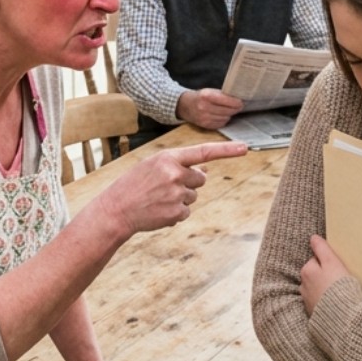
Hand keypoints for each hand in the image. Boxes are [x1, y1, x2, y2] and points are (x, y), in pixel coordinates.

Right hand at [99, 141, 247, 236]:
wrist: (116, 210)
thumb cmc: (134, 185)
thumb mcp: (153, 166)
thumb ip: (178, 165)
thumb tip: (205, 172)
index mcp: (168, 158)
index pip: (203, 152)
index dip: (226, 150)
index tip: (245, 148)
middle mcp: (175, 174)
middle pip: (200, 178)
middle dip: (189, 182)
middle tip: (165, 187)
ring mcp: (177, 194)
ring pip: (193, 196)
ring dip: (180, 198)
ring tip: (158, 199)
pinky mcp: (177, 212)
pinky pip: (186, 211)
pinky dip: (175, 212)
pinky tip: (158, 210)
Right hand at [176, 87, 244, 129]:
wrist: (185, 105)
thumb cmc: (201, 97)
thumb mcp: (210, 91)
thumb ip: (223, 95)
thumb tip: (239, 99)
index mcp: (206, 96)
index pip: (228, 101)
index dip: (237, 102)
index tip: (241, 102)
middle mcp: (204, 108)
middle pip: (228, 111)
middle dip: (235, 108)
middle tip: (238, 105)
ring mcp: (204, 118)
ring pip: (226, 118)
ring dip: (229, 114)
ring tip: (227, 109)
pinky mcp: (205, 125)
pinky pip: (221, 124)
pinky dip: (223, 119)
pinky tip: (220, 115)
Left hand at [300, 234, 354, 315]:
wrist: (342, 316)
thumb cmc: (339, 286)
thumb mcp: (332, 263)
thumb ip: (322, 249)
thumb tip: (313, 237)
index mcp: (307, 271)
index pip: (316, 260)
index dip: (328, 262)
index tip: (337, 267)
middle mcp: (303, 285)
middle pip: (314, 274)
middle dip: (324, 275)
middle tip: (339, 279)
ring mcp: (308, 299)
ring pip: (316, 287)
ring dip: (323, 288)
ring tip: (338, 292)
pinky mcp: (313, 311)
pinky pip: (319, 301)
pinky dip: (325, 300)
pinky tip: (334, 302)